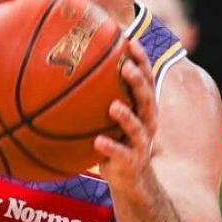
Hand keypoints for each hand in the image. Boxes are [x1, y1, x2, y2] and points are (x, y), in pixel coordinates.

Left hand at [94, 39, 159, 192]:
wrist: (131, 180)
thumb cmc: (117, 141)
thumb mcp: (111, 118)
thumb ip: (102, 96)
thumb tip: (74, 69)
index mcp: (143, 108)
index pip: (146, 78)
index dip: (141, 60)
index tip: (129, 40)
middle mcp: (147, 122)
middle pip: (147, 98)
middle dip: (139, 82)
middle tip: (126, 67)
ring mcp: (141, 143)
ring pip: (138, 126)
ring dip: (126, 116)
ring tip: (113, 105)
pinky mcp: (132, 162)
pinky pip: (121, 154)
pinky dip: (110, 147)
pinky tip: (98, 141)